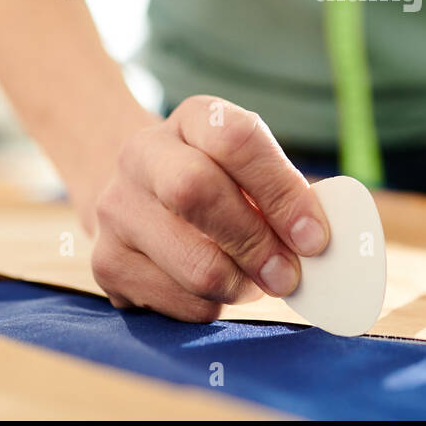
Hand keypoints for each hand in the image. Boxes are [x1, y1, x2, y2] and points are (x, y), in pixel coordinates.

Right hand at [90, 95, 329, 321]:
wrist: (139, 195)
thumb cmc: (220, 184)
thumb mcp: (249, 171)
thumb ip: (284, 196)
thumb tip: (320, 243)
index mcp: (192, 119)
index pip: (236, 138)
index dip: (281, 189)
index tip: (315, 235)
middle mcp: (143, 154)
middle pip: (196, 191)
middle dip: (255, 241)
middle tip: (290, 274)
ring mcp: (116, 207)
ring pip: (191, 260)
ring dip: (240, 284)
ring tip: (257, 282)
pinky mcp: (105, 262)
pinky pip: (176, 300)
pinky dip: (212, 306)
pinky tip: (218, 291)